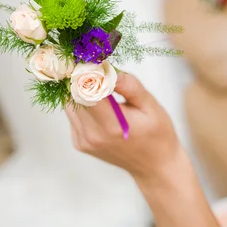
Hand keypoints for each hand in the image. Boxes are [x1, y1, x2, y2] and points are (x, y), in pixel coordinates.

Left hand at [66, 72, 180, 184]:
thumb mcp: (151, 106)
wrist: (154, 166)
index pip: (85, 91)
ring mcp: (84, 141)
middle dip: (81, 78)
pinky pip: (73, 114)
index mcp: (111, 126)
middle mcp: (92, 135)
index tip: (94, 60)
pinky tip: (99, 105)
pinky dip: (82, 104)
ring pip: (69, 104)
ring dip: (80, 90)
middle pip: (73, 96)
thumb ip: (129, 86)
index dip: (86, 72)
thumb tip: (107, 68)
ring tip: (101, 87)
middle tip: (97, 67)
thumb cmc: (157, 134)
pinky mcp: (79, 143)